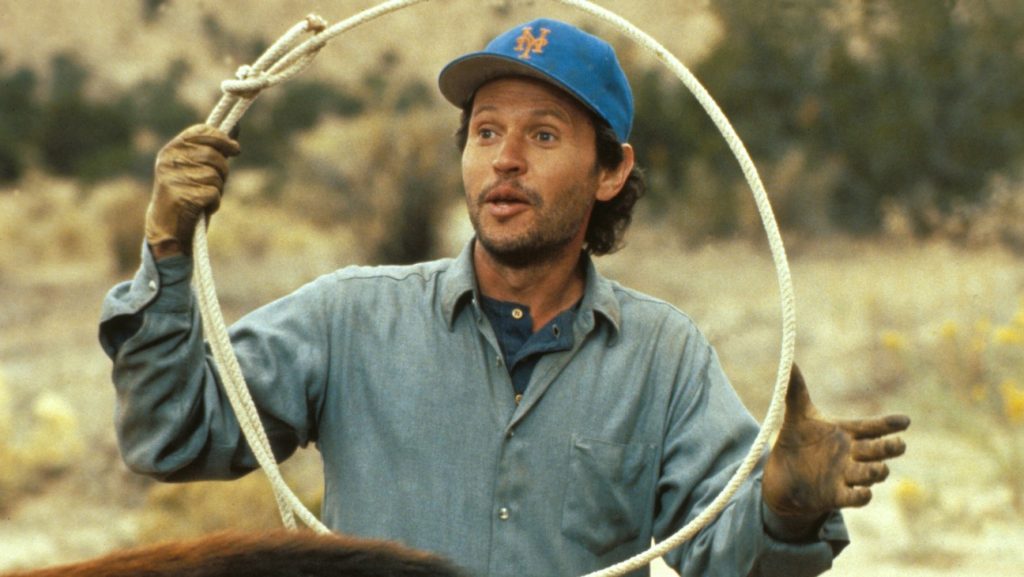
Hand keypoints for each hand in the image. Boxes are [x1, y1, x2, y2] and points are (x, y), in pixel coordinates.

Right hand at [145, 124, 240, 257]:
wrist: (167, 229)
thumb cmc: (186, 195)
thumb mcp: (196, 168)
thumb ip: (212, 149)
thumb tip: (236, 126)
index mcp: (171, 150)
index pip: (201, 132)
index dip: (223, 139)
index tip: (235, 149)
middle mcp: (170, 161)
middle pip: (213, 154)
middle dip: (222, 169)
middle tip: (216, 181)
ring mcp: (175, 178)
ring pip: (216, 175)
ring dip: (217, 188)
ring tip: (202, 196)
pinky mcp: (184, 196)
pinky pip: (215, 194)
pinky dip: (214, 203)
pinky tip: (201, 208)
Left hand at [763, 365, 909, 527]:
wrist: (783, 477)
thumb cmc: (796, 441)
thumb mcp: (797, 414)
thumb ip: (796, 389)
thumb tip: (789, 361)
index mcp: (847, 432)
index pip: (872, 427)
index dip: (888, 424)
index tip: (905, 421)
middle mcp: (852, 454)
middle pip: (879, 450)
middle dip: (891, 448)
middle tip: (898, 444)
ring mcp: (847, 476)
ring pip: (873, 474)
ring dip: (877, 472)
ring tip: (878, 467)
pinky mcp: (836, 496)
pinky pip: (856, 498)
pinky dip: (862, 496)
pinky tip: (864, 492)